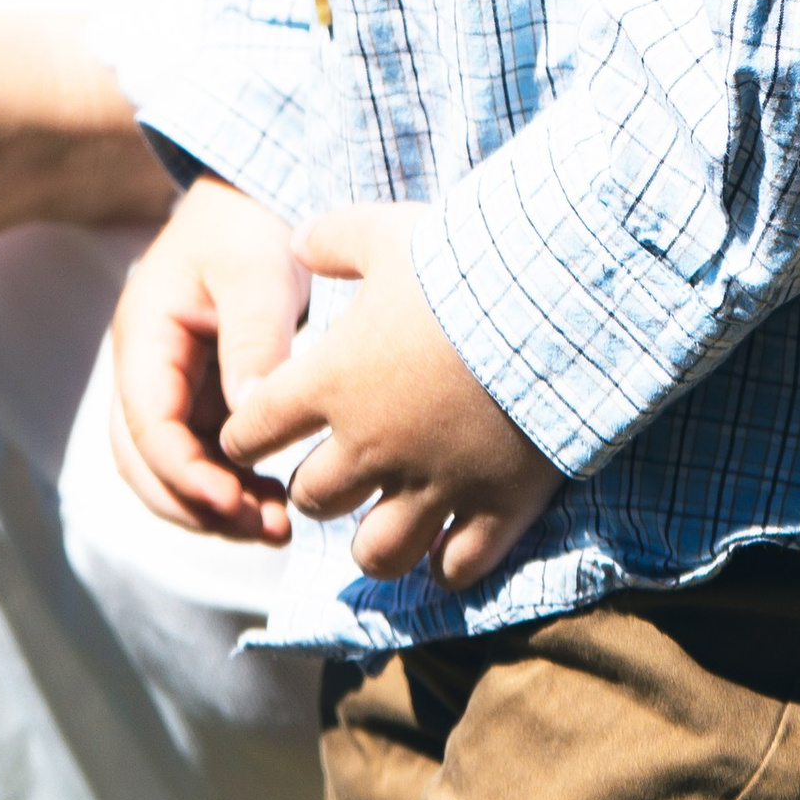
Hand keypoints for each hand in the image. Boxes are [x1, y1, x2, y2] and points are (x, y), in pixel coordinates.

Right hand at [111, 176, 312, 544]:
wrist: (258, 201)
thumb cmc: (250, 226)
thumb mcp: (256, 272)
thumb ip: (253, 338)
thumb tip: (253, 413)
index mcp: (144, 337)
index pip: (146, 425)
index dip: (184, 474)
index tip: (235, 502)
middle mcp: (147, 372)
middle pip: (146, 464)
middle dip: (198, 507)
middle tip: (266, 529)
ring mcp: (172, 390)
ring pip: (173, 471)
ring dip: (217, 508)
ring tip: (280, 528)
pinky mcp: (204, 401)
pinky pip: (206, 459)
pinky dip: (234, 488)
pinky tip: (279, 503)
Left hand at [219, 203, 559, 588]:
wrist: (554, 302)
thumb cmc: (463, 261)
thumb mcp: (386, 233)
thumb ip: (333, 239)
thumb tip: (298, 240)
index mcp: (334, 382)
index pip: (253, 430)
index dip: (245, 434)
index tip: (253, 433)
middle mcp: (373, 446)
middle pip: (312, 499)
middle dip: (313, 488)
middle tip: (329, 472)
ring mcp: (436, 485)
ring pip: (377, 552)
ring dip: (370, 542)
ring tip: (378, 526)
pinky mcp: (497, 507)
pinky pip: (457, 566)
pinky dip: (446, 565)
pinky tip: (446, 549)